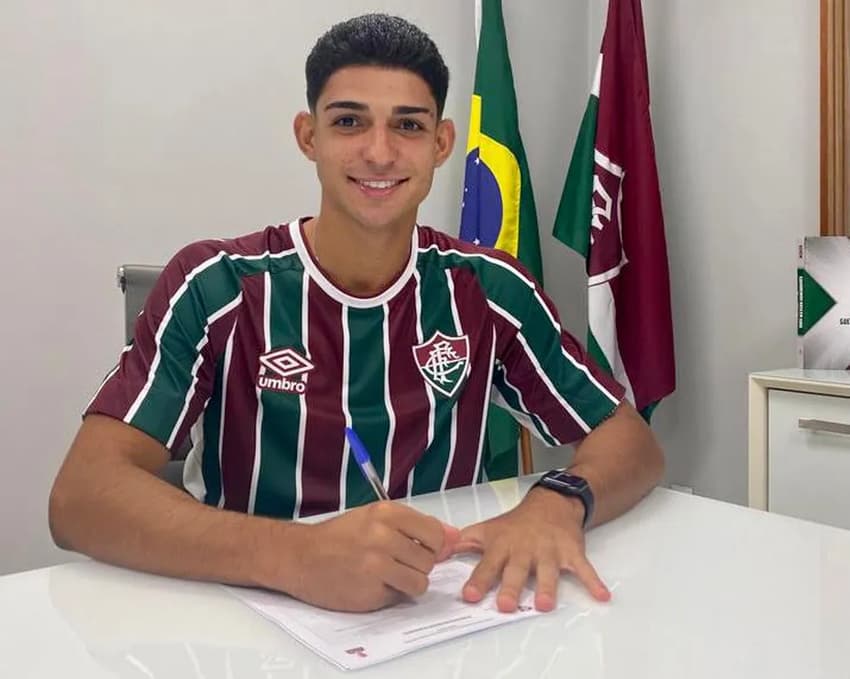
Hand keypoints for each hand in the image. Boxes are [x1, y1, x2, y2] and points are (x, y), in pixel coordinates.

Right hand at [285, 501, 459, 611]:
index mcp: (386, 513)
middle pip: (430, 559)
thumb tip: (454, 537)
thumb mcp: (375, 519)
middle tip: (396, 562)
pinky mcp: (370, 591)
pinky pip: (400, 597)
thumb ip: (415, 527)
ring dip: (409, 582)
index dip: (434, 545)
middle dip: (419, 564)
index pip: (435, 533)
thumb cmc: (339, 537)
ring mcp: (376, 565)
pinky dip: (391, 594)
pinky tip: (372, 584)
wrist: (300, 557)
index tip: (422, 549)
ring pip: (420, 581)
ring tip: (388, 575)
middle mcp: (383, 536)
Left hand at [452, 488, 610, 611]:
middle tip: (506, 606)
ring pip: (548, 571)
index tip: (470, 595)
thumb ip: (462, 543)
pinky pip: (584, 568)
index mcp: (503, 546)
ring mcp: (550, 551)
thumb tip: (435, 553)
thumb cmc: (515, 523)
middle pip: (517, 571)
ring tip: (544, 605)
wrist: (551, 502)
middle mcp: (525, 549)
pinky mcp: (571, 552)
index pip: (487, 565)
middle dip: (511, 587)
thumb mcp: (486, 529)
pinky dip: (594, 582)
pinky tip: (602, 596)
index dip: (478, 580)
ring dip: (547, 587)